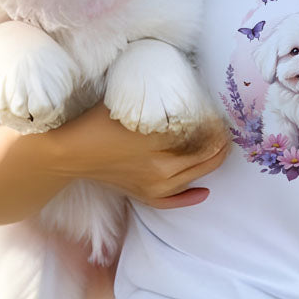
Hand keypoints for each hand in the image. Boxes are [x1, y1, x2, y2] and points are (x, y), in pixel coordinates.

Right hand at [46, 102, 228, 208]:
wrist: (70, 151)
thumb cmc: (99, 122)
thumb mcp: (134, 107)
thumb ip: (161, 106)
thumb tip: (187, 97)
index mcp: (161, 149)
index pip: (202, 138)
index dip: (216, 127)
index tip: (224, 115)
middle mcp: (162, 173)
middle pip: (204, 159)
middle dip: (219, 144)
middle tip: (228, 129)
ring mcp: (153, 188)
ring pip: (193, 177)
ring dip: (210, 163)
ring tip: (220, 149)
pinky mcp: (143, 195)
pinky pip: (173, 201)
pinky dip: (190, 197)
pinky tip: (204, 192)